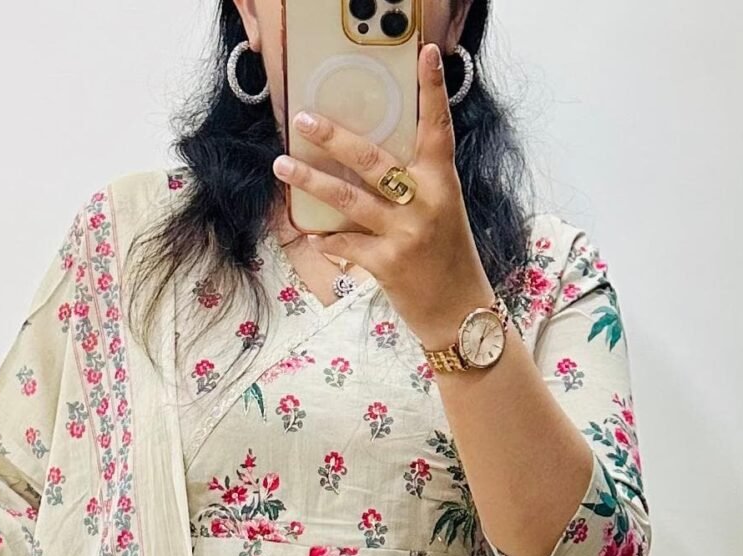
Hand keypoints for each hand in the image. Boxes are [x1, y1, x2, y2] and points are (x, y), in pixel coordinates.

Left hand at [273, 41, 493, 349]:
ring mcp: (405, 233)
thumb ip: (415, 183)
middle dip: (334, 137)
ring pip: (348, 199)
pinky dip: (327, 239)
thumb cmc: (448, 258)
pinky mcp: (388, 263)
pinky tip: (311, 233)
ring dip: (311, 182)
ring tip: (282, 166)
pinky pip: (346, 243)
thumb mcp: (442, 210)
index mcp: (442, 182)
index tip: (426, 54)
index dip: (433, 90)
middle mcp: (425, 202)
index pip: (438, 127)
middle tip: (304, 120)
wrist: (460, 313)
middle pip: (373, 159)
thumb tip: (368, 160)